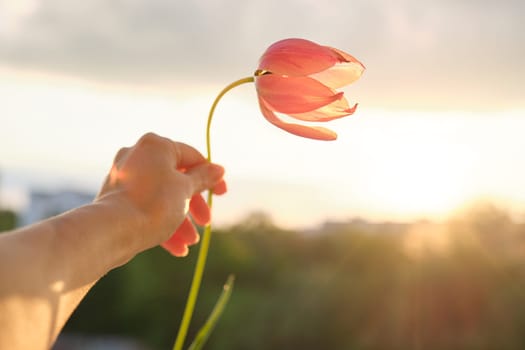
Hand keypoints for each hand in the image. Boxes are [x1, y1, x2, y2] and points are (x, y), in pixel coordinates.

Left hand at [96, 133, 225, 256]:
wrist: (112, 231)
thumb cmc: (154, 205)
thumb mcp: (186, 190)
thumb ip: (203, 178)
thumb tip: (218, 169)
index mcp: (156, 145)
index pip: (192, 156)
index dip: (211, 176)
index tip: (222, 194)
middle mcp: (138, 155)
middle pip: (177, 178)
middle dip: (194, 205)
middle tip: (206, 222)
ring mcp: (124, 176)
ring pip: (161, 197)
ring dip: (180, 220)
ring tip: (190, 243)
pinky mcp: (116, 198)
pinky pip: (146, 207)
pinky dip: (162, 224)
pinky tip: (176, 249)